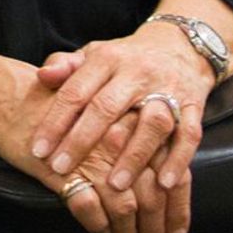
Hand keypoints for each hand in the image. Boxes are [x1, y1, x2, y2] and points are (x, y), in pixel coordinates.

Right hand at [0, 54, 176, 232]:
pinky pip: (87, 206)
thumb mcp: (106, 118)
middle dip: (156, 232)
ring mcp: (90, 156)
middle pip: (152, 196)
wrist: (10, 101)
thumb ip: (134, 144)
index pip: (172, 175)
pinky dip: (97, 224)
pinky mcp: (61, 170)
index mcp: (135, 127)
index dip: (178, 210)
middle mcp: (119, 142)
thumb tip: (160, 182)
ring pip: (124, 206)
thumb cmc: (60, 110)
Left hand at [29, 26, 212, 195]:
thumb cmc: (125, 59)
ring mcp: (168, 89)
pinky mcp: (194, 106)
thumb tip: (42, 76)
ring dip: (134, 156)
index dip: (55, 122)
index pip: (76, 91)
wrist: (179, 46)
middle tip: (61, 169)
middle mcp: (137, 73)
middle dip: (82, 141)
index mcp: (107, 59)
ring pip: (152, 124)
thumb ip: (65, 66)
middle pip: (107, 107)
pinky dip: (178, 160)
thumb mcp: (93, 54)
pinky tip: (164, 184)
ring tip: (115, 186)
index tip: (39, 151)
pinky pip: (189, 135)